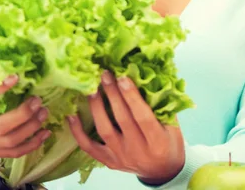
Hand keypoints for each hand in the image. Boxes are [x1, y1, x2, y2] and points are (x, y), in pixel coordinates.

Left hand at [68, 71, 184, 184]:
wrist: (163, 171)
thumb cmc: (169, 142)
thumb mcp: (172, 124)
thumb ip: (160, 104)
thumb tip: (144, 75)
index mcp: (158, 142)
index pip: (143, 117)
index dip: (132, 97)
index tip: (123, 77)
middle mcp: (138, 152)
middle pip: (122, 120)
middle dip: (113, 94)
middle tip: (104, 74)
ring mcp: (122, 158)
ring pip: (104, 131)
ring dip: (96, 107)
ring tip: (92, 88)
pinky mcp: (110, 162)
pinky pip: (90, 147)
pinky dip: (78, 132)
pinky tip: (71, 115)